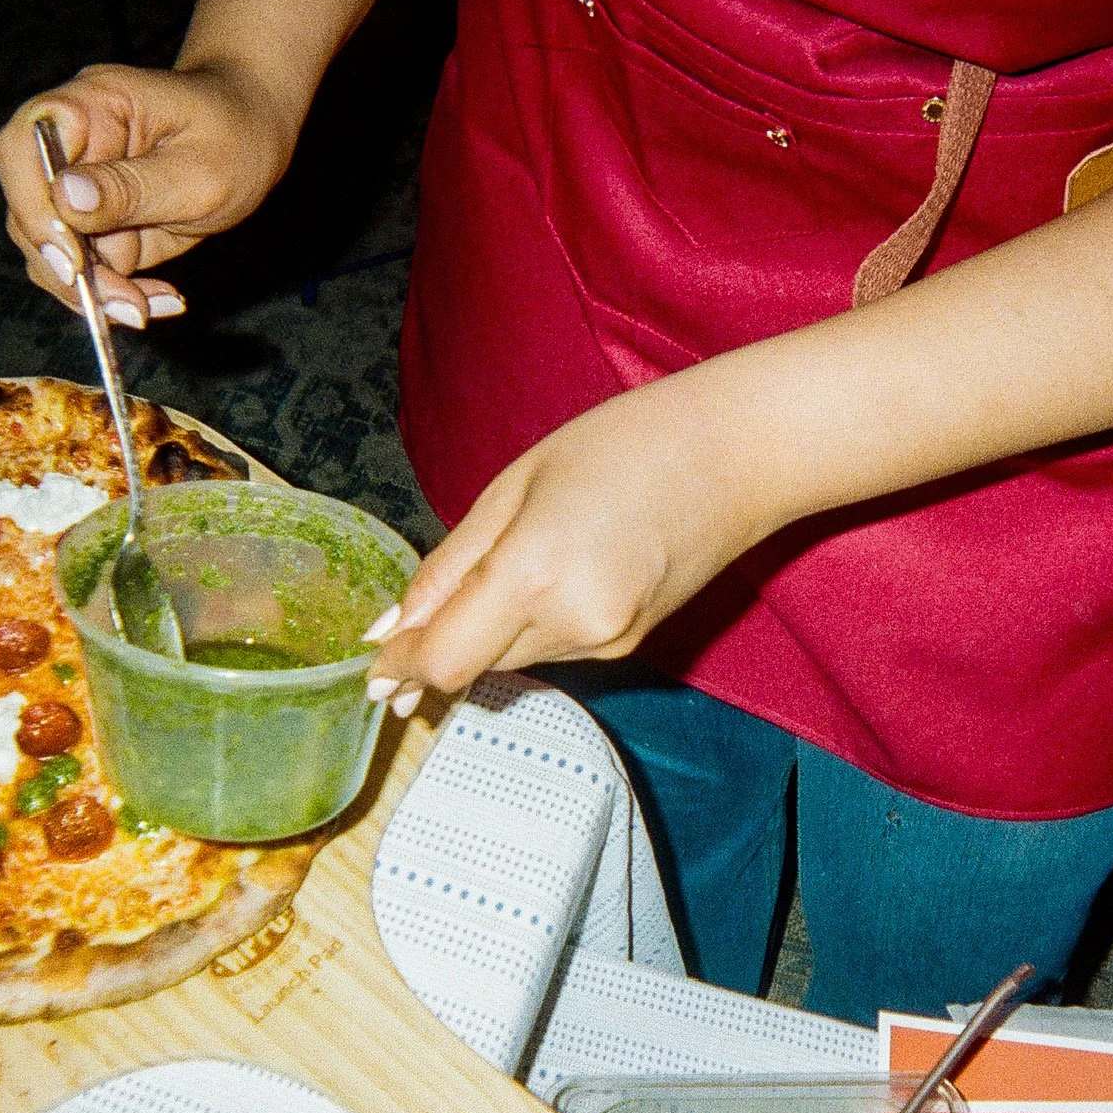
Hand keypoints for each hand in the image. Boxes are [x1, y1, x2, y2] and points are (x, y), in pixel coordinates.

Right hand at [0, 61, 300, 324]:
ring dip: (94, 293)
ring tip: (149, 307)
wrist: (254, 133)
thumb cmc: (233, 134)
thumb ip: (131, 187)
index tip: (74, 261)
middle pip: (29, 213)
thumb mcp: (197, 168)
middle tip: (128, 306)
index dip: (33, 209)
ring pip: (50, 253)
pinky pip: (86, 271)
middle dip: (70, 271)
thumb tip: (64, 198)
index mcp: (86, 106)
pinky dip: (116, 296)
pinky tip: (160, 300)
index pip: (20, 150)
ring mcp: (77, 189)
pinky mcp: (94, 226)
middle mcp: (68, 146)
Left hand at [366, 384, 773, 710]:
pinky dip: (531, 626)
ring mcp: (606, 642)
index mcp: (535, 573)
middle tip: (427, 606)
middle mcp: (572, 623)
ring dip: (489, 631)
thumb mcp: (514, 487)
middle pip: (474, 666)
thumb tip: (391, 628)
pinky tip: (554, 573)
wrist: (738, 455)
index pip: (445, 660)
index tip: (374, 668)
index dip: (402, 668)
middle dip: (441, 645)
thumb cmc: (626, 445)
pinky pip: (553, 650)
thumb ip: (449, 567)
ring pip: (511, 659)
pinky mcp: (627, 647)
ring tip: (518, 558)